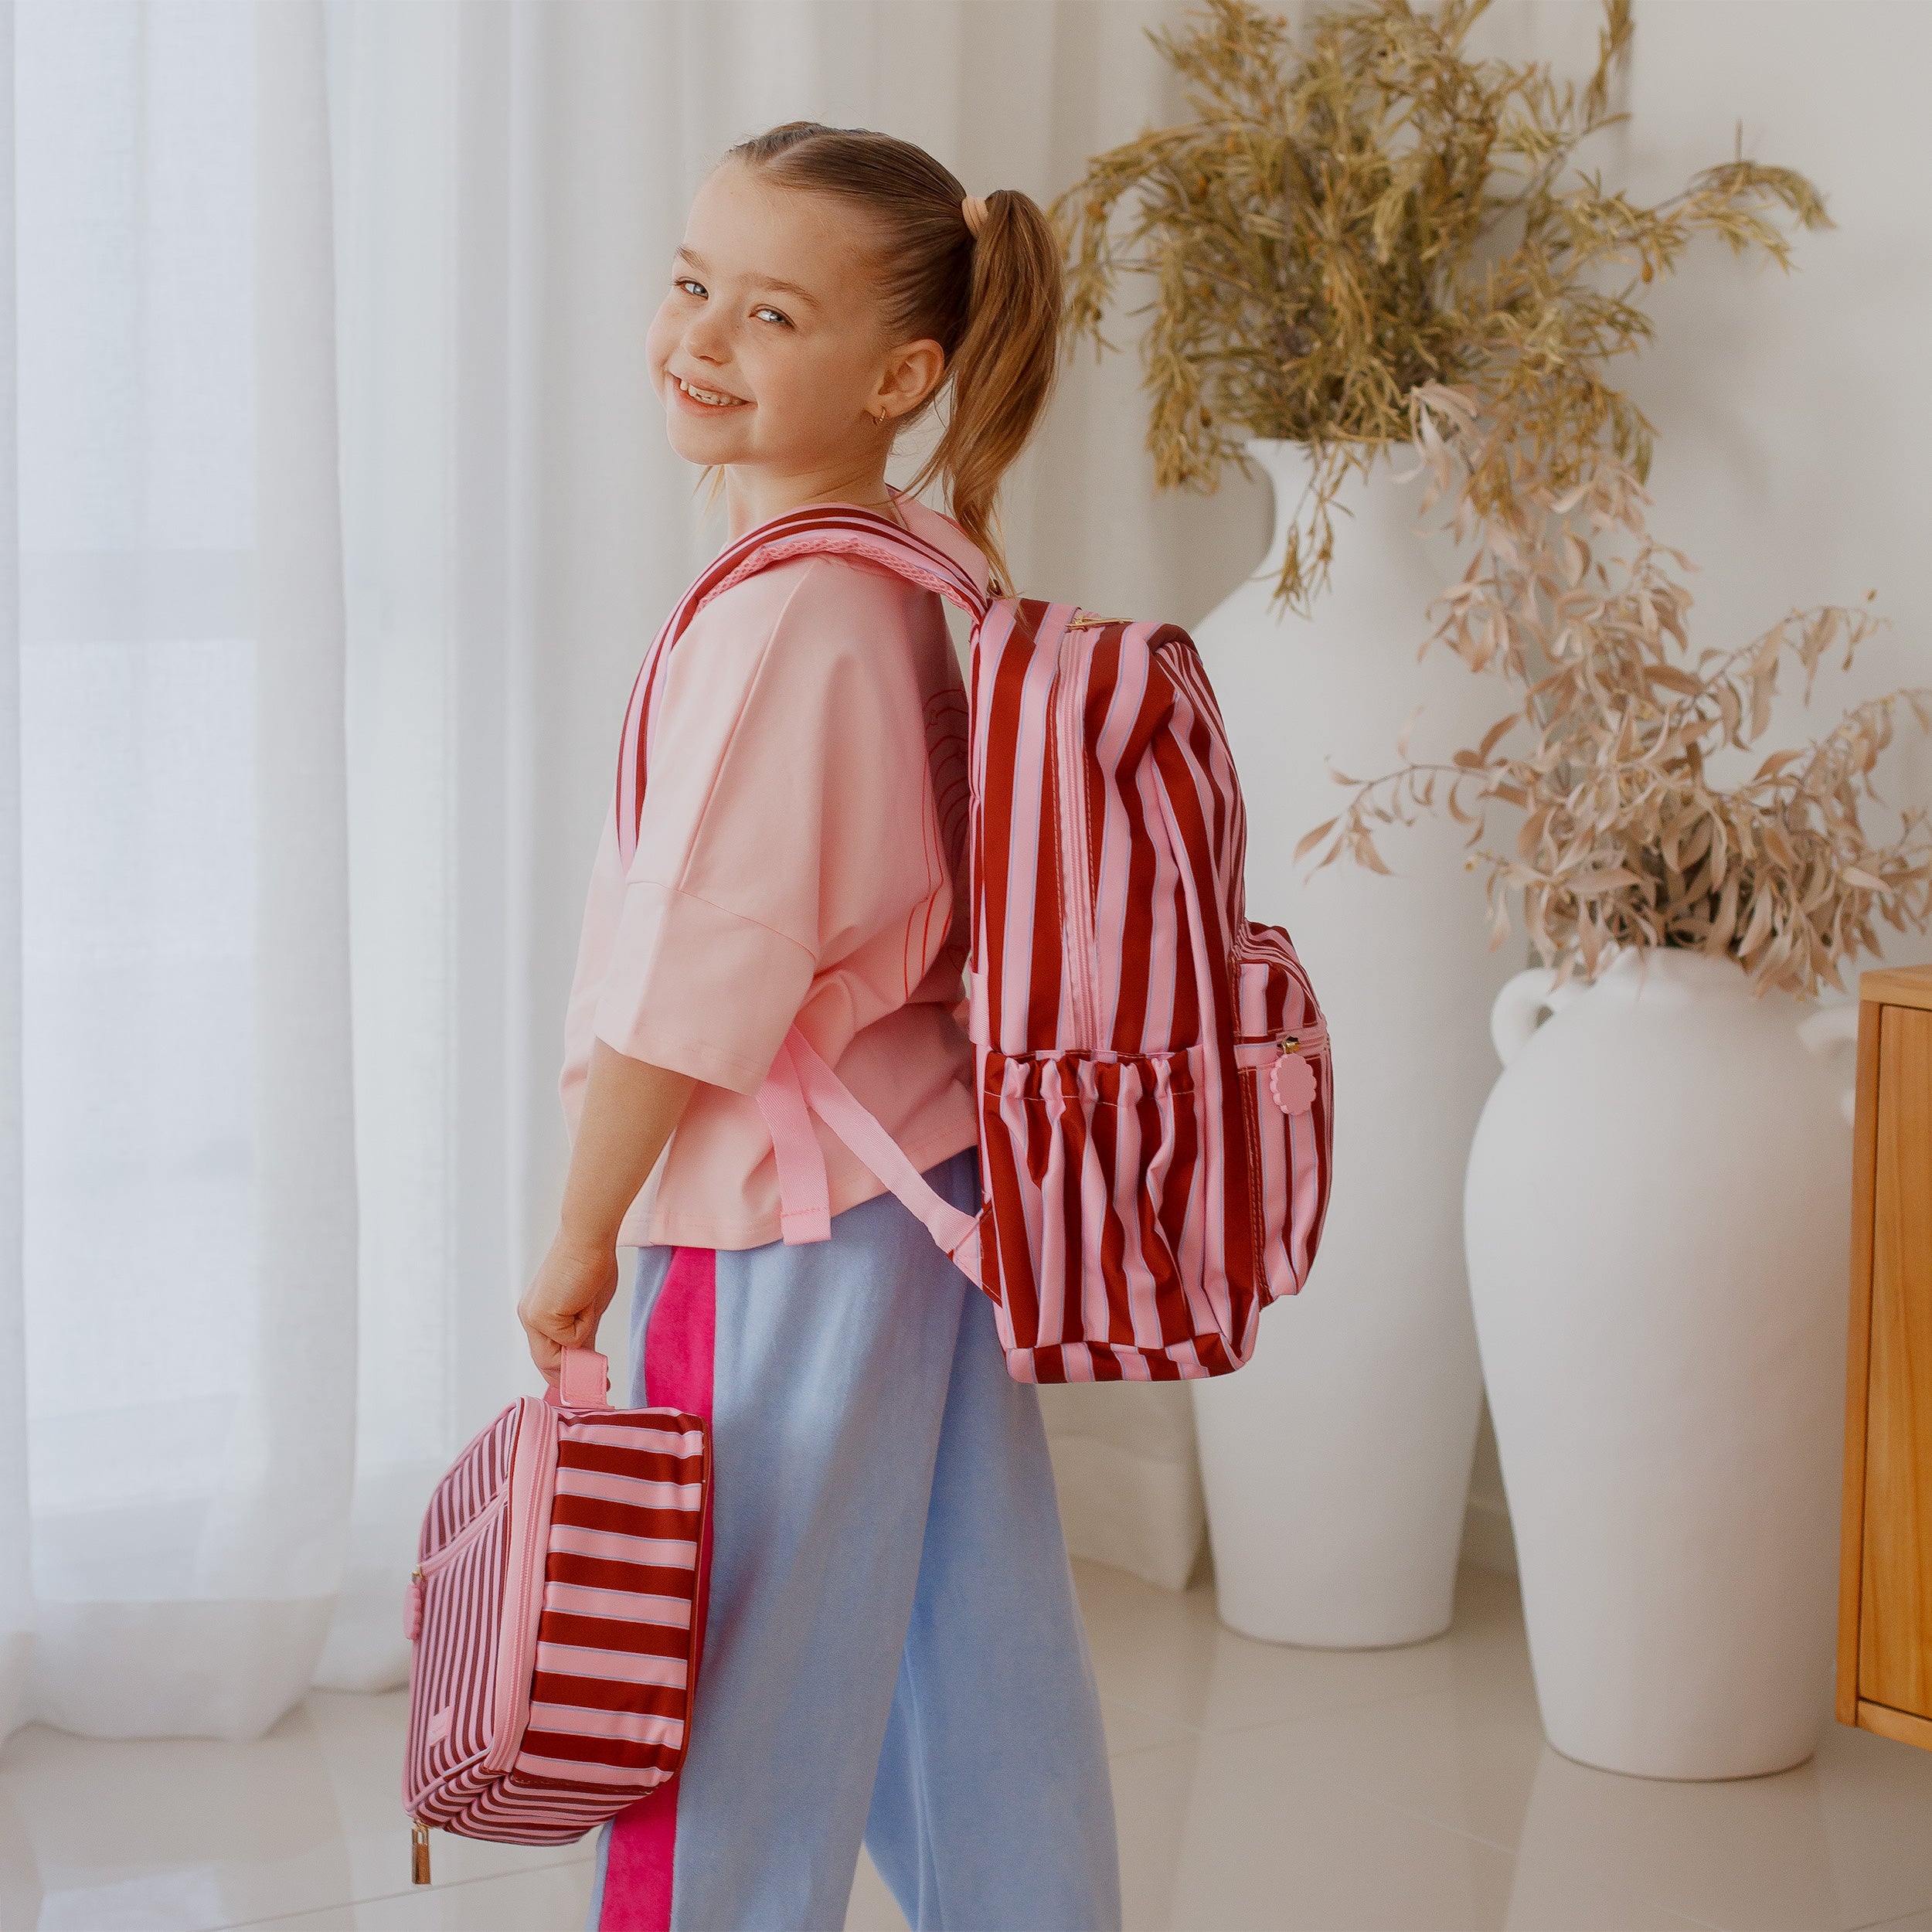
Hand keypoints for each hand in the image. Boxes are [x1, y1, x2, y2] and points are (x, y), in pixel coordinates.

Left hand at [518, 1229, 619, 1385]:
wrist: (590, 1239)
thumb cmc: (593, 1266)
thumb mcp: (589, 1311)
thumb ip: (584, 1339)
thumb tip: (588, 1365)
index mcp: (538, 1314)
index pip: (547, 1355)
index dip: (566, 1373)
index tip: (588, 1385)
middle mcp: (530, 1317)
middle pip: (546, 1362)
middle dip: (573, 1376)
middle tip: (600, 1385)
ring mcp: (533, 1318)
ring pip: (556, 1356)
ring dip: (581, 1350)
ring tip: (596, 1334)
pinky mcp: (542, 1317)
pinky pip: (569, 1339)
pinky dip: (584, 1327)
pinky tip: (587, 1302)